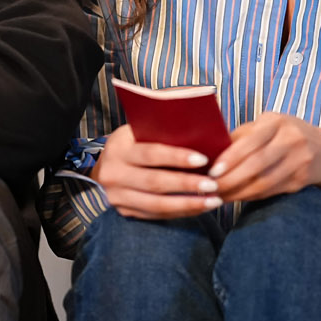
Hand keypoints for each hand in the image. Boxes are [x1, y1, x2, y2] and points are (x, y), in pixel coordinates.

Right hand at [91, 124, 221, 218]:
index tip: (203, 159)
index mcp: (118, 148)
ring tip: (213, 201)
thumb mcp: (139, 128)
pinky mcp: (124, 212)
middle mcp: (113, 174)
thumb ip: (162, 122)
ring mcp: (117, 196)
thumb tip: (196, 105)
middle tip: (213, 184)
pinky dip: (180, 212)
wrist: (107, 166)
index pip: (150, 154)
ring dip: (188, 204)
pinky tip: (199, 207)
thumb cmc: (134, 142)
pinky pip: (156, 215)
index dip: (177, 157)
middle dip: (187, 184)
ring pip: (156, 204)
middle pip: (155, 182)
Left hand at [209, 112, 320, 202]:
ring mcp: (300, 161)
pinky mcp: (301, 180)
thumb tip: (207, 152)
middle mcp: (292, 139)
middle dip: (230, 180)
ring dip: (238, 193)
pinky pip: (271, 192)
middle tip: (210, 188)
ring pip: (264, 183)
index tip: (211, 172)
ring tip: (219, 196)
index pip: (250, 142)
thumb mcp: (264, 126)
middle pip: (257, 165)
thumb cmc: (281, 134)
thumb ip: (239, 137)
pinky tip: (236, 197)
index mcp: (277, 121)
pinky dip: (250, 196)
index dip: (230, 159)